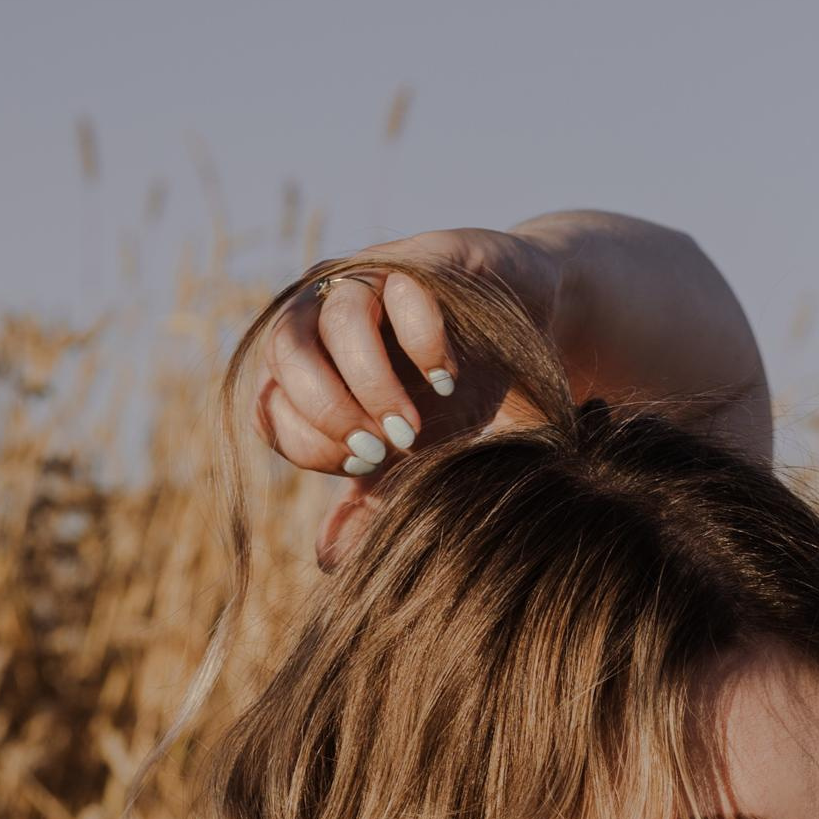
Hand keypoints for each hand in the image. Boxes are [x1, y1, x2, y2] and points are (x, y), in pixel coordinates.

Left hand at [254, 225, 561, 568]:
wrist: (543, 337)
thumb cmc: (479, 402)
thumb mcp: (430, 466)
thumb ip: (377, 506)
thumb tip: (327, 559)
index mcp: (319, 374)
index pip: (275, 409)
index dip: (315, 444)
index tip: (372, 465)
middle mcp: (331, 321)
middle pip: (286, 354)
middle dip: (331, 411)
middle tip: (387, 446)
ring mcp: (374, 283)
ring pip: (333, 316)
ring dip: (372, 381)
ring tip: (417, 420)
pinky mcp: (420, 259)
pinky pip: (396, 289)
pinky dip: (419, 341)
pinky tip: (448, 373)